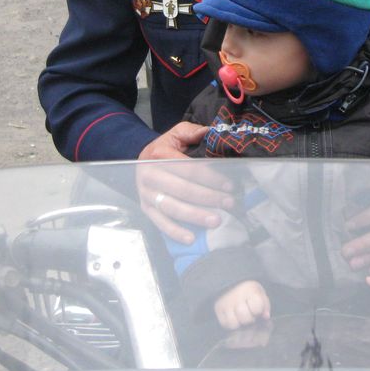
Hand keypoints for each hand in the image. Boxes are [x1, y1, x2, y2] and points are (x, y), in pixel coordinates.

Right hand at [137, 123, 234, 244]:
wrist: (140, 159)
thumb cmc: (165, 147)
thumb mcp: (177, 133)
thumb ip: (193, 132)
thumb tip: (211, 132)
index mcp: (159, 154)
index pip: (188, 168)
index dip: (210, 177)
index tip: (229, 185)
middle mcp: (149, 175)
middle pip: (182, 189)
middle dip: (208, 197)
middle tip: (229, 203)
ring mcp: (146, 194)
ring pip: (172, 207)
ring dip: (195, 216)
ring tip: (216, 221)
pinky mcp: (145, 208)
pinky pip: (160, 223)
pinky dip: (175, 232)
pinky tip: (192, 239)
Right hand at [214, 280, 270, 329]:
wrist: (231, 283)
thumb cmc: (249, 291)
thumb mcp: (260, 294)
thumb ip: (265, 305)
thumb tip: (266, 317)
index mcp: (249, 290)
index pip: (256, 307)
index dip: (258, 310)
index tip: (256, 308)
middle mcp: (236, 297)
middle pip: (245, 317)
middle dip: (249, 319)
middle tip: (249, 314)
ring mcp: (226, 303)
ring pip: (233, 324)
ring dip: (239, 323)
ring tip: (240, 317)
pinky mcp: (218, 309)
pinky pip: (225, 324)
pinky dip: (230, 324)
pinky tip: (234, 318)